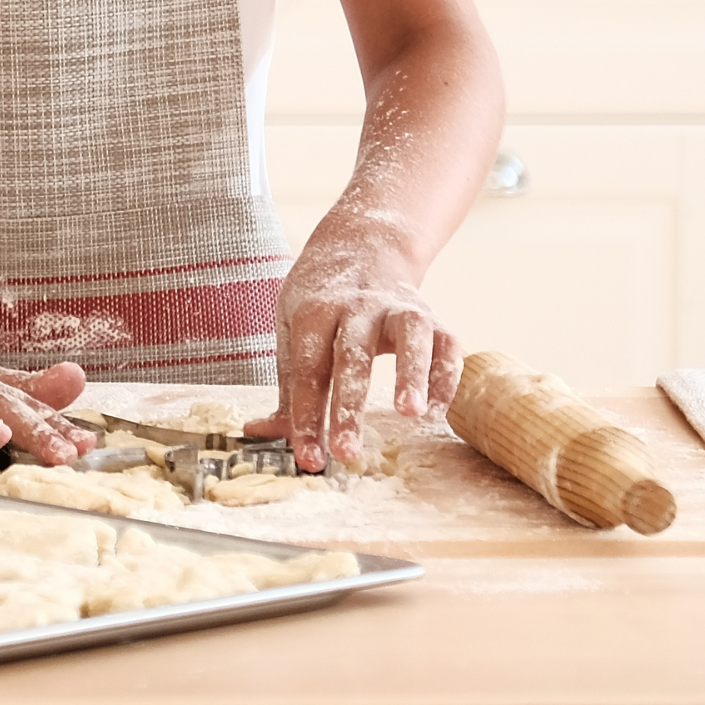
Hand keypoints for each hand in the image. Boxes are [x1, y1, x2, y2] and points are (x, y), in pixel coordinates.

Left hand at [244, 215, 461, 472]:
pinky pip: (446, 344)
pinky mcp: (431, 316)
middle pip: (352, 355)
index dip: (306, 417)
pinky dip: (445, 375)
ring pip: (409, 335)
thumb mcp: (293, 329)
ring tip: (409, 414)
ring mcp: (398, 308)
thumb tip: (258, 432)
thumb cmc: (320, 300)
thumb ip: (288, 385)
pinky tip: (435, 411)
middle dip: (349, 407)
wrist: (361, 243)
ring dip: (410, 373)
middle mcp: (357, 306)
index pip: (308, 370)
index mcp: (315, 311)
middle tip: (346, 453)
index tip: (308, 460)